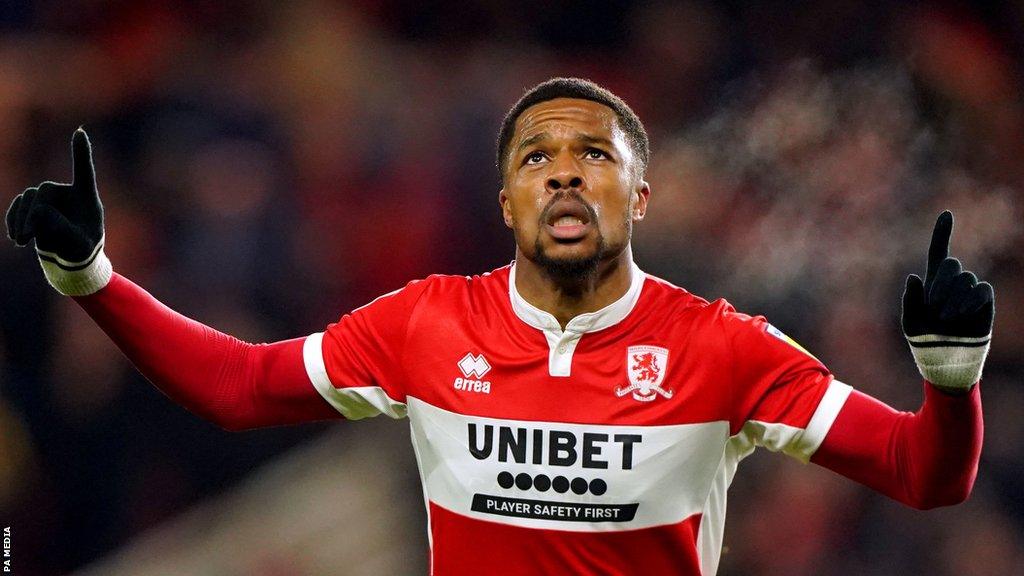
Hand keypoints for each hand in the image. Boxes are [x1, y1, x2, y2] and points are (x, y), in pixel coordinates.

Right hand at [5, 129, 110, 294]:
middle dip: (33, 213)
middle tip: (27, 236)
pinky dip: (14, 219)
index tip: (80, 132)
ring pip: (28, 198)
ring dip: (21, 218)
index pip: (84, 172)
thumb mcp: (78, 245)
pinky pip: (19, 206)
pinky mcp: (34, 207)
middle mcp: (68, 194)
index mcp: (87, 199)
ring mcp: (49, 199)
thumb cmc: (82, 251)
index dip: (81, 153)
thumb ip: (62, 229)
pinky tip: (16, 237)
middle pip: (44, 191)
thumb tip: (40, 214)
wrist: (71, 260)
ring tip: (22, 240)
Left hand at [902, 211, 993, 391]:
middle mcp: (953, 283)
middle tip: (935, 310)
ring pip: (965, 279)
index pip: (938, 252)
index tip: (947, 214)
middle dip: (941, 285)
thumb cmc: (925, 341)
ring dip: (953, 300)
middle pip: (951, 265)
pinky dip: (969, 302)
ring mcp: (970, 291)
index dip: (942, 233)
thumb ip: (910, 300)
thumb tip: (915, 277)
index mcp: (932, 283)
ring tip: (947, 319)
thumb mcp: (910, 322)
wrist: (946, 359)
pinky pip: (980, 291)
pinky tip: (961, 316)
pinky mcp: (984, 302)